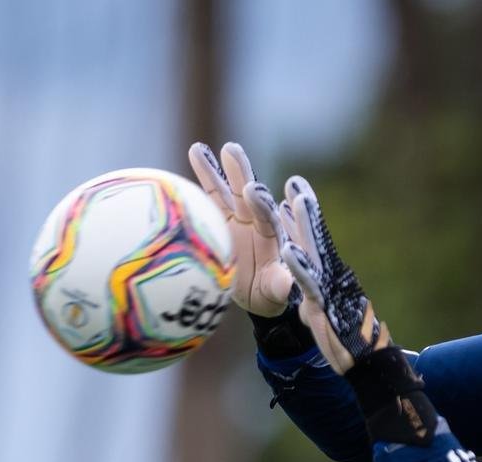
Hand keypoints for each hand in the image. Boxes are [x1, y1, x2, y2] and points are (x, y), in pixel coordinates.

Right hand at [188, 141, 294, 316]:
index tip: (253, 190)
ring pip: (226, 190)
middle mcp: (256, 221)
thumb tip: (287, 283)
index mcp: (273, 237)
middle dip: (241, 174)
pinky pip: (209, 197)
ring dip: (216, 169)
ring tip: (200, 147)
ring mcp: (237, 218)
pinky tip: (195, 150)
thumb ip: (279, 284)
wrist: (256, 292)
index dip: (261, 204)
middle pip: (248, 194)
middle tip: (231, 151)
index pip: (268, 218)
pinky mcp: (218, 220)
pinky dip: (203, 176)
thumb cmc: (270, 294)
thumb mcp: (276, 292)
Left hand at [279, 176, 388, 373]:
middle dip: (306, 208)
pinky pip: (309, 284)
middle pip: (314, 236)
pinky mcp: (325, 306)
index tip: (294, 188)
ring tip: (297, 199)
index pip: (312, 239)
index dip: (302, 215)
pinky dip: (300, 267)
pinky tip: (289, 250)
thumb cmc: (344, 336)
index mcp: (326, 273)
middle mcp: (329, 274)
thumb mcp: (321, 311)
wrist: (367, 361)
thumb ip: (312, 294)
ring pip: (315, 251)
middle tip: (296, 182)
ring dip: (305, 225)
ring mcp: (328, 287)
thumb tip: (301, 286)